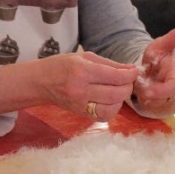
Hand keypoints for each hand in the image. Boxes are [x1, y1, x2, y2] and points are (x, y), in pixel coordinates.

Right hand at [24, 52, 139, 121]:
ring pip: (112, 107)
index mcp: (82, 71)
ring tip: (118, 90)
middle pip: (116, 93)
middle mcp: (81, 89)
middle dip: (128, 86)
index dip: (130, 74)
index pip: (115, 76)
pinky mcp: (81, 114)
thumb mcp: (84, 57)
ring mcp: (80, 104)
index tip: (134, 71)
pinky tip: (110, 100)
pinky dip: (112, 109)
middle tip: (127, 80)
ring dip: (121, 99)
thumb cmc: (61, 65)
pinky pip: (103, 116)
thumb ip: (109, 64)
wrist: (41, 82)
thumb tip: (131, 70)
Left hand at [131, 28, 174, 117]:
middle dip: (148, 98)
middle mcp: (174, 94)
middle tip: (135, 90)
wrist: (152, 70)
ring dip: (141, 100)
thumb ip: (169, 41)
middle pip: (164, 101)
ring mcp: (165, 103)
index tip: (147, 91)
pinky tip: (132, 95)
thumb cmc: (157, 58)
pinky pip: (146, 111)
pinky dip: (138, 103)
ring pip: (153, 107)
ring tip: (134, 88)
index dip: (162, 91)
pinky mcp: (156, 110)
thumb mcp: (160, 48)